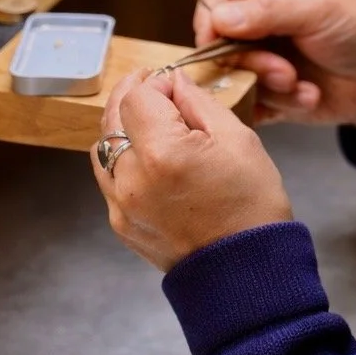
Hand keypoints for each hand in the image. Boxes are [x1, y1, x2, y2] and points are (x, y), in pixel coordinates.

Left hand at [91, 68, 292, 271]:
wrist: (246, 272)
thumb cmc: (251, 208)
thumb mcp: (238, 140)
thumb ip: (198, 102)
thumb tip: (173, 82)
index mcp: (162, 153)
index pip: (137, 97)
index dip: (154, 83)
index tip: (172, 84)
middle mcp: (132, 179)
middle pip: (111, 118)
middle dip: (131, 97)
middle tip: (151, 87)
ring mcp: (121, 205)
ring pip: (103, 149)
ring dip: (122, 128)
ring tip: (149, 123)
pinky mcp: (122, 224)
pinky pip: (109, 179)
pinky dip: (122, 161)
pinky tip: (148, 157)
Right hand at [193, 0, 355, 139]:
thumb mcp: (318, 10)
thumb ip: (268, 11)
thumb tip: (219, 18)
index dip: (210, 19)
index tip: (219, 42)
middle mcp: (255, 23)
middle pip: (216, 43)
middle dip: (250, 63)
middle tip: (285, 73)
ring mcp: (260, 59)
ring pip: (233, 78)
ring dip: (270, 87)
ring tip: (303, 86)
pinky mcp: (267, 94)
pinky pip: (251, 105)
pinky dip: (278, 106)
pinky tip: (308, 97)